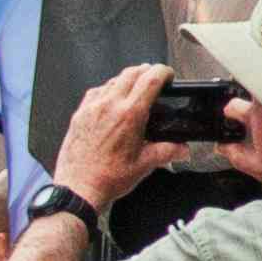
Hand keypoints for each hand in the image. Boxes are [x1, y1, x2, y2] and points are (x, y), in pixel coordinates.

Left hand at [57, 65, 168, 208]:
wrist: (79, 188)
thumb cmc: (108, 178)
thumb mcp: (144, 164)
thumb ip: (167, 152)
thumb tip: (182, 149)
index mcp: (129, 115)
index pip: (150, 79)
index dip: (163, 72)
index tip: (168, 75)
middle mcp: (109, 106)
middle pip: (131, 73)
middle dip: (146, 71)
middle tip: (154, 79)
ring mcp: (92, 108)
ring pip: (112, 80)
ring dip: (127, 80)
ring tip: (135, 89)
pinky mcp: (79, 114)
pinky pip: (95, 92)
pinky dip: (107, 90)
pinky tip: (112, 100)